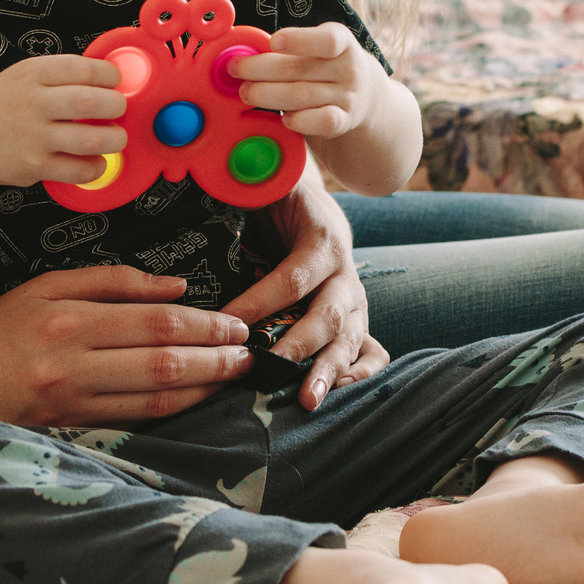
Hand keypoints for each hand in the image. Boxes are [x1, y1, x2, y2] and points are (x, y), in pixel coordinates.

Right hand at [0, 54, 126, 189]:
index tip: (114, 82)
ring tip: (114, 136)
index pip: (83, 68)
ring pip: (90, 140)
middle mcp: (31, 103)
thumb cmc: (4, 105)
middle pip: (89, 101)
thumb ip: (63, 74)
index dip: (109, 75)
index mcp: (32, 73)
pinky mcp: (35, 166)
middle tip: (118, 108)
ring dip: (114, 139)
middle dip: (116, 105)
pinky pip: (79, 170)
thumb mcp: (25, 75)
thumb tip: (111, 76)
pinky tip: (95, 160)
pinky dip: (97, 166)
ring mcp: (33, 136)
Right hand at [0, 263, 254, 426]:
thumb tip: (177, 285)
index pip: (156, 322)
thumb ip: (114, 282)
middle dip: (216, 358)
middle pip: (163, 362)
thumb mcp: (47, 286)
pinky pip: (133, 420)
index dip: (205, 324)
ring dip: (203, 388)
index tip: (237, 323)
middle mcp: (71, 364)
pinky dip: (171, 410)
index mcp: (69, 321)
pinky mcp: (69, 430)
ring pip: (155, 398)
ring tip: (233, 376)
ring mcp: (70, 403)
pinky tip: (196, 400)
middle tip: (250, 353)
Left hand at [223, 173, 387, 410]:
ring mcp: (355, 299)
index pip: (293, 277)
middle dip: (300, 347)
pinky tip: (340, 392)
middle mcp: (345, 273)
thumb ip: (248, 191)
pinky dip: (359, 372)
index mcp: (323, 240)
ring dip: (329, 372)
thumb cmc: (281, 202)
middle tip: (269, 371)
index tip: (225, 323)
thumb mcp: (269, 189)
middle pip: (328, 315)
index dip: (260, 301)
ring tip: (307, 401)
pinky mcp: (358, 319)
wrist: (314, 206)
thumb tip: (212, 182)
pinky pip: (371, 349)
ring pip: (350, 338)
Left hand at [228, 24, 384, 137]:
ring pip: (302, 96)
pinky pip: (321, 122)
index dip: (299, 40)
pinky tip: (283, 119)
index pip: (327, 40)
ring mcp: (348, 96)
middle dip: (261, 69)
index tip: (272, 42)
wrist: (363, 94)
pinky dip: (300, 121)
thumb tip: (242, 50)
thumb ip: (287, 48)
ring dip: (268, 95)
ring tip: (245, 92)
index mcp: (343, 42)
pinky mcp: (344, 120)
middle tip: (236, 70)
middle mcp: (349, 68)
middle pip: (300, 69)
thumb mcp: (316, 49)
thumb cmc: (324, 65)